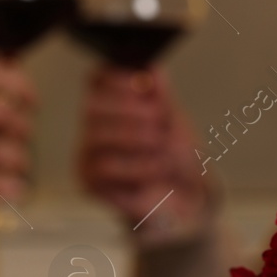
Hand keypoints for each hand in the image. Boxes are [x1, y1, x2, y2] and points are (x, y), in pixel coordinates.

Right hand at [78, 66, 212, 239]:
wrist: (187, 205)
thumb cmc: (180, 159)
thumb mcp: (178, 125)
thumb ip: (164, 99)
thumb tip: (153, 72)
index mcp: (114, 103)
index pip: (97, 78)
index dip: (118, 77)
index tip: (145, 85)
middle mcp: (94, 126)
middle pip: (92, 105)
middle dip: (129, 109)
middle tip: (159, 119)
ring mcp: (88, 155)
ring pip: (97, 136)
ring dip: (136, 137)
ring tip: (164, 146)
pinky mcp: (90, 184)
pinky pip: (104, 168)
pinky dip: (137, 165)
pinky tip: (159, 168)